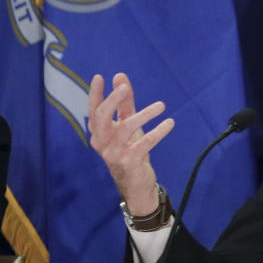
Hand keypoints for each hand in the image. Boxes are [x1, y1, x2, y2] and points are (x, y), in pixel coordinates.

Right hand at [88, 73, 174, 214]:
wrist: (136, 185)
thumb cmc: (130, 151)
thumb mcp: (127, 126)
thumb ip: (124, 103)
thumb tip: (120, 76)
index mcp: (98, 133)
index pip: (93, 110)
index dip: (94, 94)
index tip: (100, 77)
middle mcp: (102, 143)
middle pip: (102, 117)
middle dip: (112, 100)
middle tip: (125, 87)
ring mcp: (114, 153)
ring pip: (126, 128)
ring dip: (145, 114)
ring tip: (161, 106)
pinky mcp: (129, 162)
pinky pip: (145, 143)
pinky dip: (159, 131)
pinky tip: (169, 123)